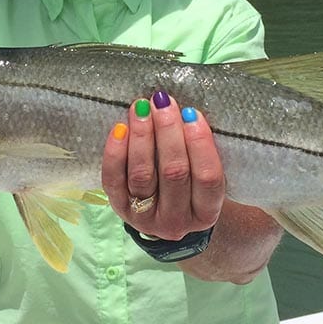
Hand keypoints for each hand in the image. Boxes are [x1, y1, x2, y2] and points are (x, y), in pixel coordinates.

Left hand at [100, 91, 224, 240]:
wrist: (166, 214)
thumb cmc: (191, 184)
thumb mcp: (204, 174)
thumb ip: (200, 151)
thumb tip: (186, 111)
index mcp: (206, 213)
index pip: (208, 179)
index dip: (201, 144)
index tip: (192, 113)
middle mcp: (176, 221)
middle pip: (174, 174)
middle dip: (168, 133)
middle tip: (163, 102)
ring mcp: (145, 218)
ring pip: (142, 175)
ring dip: (142, 136)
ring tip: (142, 108)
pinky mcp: (119, 209)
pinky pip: (114, 180)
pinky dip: (115, 153)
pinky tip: (120, 128)